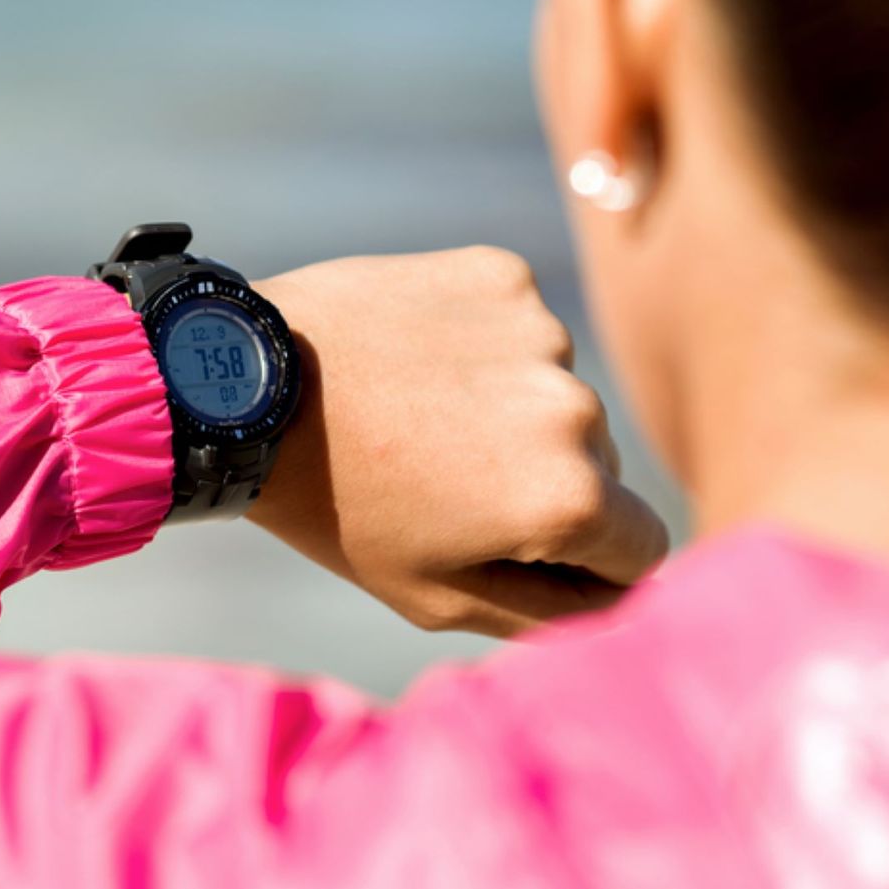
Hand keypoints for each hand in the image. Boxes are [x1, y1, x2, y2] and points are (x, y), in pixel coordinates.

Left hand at [249, 247, 666, 637]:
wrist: (243, 388)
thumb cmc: (338, 509)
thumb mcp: (440, 597)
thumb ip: (553, 614)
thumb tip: (632, 606)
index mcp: (570, 499)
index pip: (646, 549)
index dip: (588, 563)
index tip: (520, 549)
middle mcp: (576, 407)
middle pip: (602, 468)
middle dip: (543, 484)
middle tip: (440, 484)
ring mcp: (540, 331)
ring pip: (558, 395)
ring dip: (508, 413)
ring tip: (415, 422)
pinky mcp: (503, 275)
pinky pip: (520, 330)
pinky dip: (480, 349)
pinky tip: (412, 365)